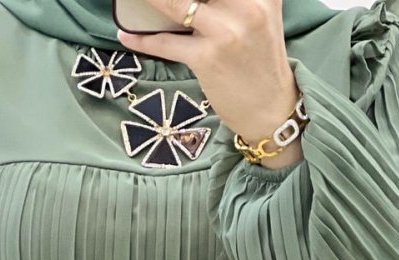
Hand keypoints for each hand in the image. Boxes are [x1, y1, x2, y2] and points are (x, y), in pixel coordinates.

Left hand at [117, 0, 304, 167]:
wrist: (271, 110)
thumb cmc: (260, 62)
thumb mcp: (261, 16)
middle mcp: (247, 7)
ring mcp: (226, 33)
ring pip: (176, 4)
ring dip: (150, 0)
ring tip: (135, 1)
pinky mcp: (207, 59)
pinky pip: (166, 43)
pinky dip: (142, 40)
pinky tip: (127, 35)